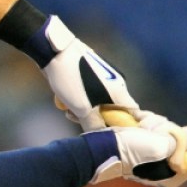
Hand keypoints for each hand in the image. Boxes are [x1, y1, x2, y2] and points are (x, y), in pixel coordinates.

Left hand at [40, 16, 137, 130]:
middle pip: (112, 110)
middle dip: (95, 119)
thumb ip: (94, 125)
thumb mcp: (82, 107)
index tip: (111, 133)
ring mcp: (101, 79)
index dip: (125, 125)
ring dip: (83, 111)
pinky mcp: (89, 76)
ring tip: (68, 110)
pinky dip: (78, 100)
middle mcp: (114, 84)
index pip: (132, 113)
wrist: (54, 50)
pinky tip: (64, 100)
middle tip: (79, 120)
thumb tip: (100, 136)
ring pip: (97, 104)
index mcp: (119, 90)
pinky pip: (88, 95)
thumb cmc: (72, 77)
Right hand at [131, 110, 186, 185]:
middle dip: (166, 129)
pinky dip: (147, 121)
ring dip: (154, 123)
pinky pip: (156, 125)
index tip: (175, 135)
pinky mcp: (147, 140)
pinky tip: (137, 124)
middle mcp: (168, 164)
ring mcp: (157, 152)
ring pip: (167, 128)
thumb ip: (182, 141)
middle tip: (151, 132)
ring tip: (140, 129)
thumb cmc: (132, 151)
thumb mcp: (161, 147)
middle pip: (181, 137)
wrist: (105, 146)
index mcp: (175, 174)